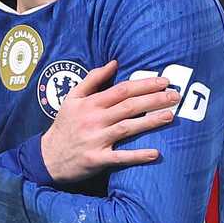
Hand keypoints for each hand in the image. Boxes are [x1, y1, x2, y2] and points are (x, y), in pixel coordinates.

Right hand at [41, 60, 177, 182]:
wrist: (47, 157)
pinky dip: (137, 155)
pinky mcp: (96, 159)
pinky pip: (120, 157)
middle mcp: (94, 119)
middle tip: (176, 96)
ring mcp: (96, 140)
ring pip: (127, 127)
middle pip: (129, 106)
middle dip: (154, 99)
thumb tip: (114, 62)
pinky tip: (155, 153)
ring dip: (150, 122)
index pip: (122, 89)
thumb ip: (92, 79)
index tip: (164, 81)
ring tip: (170, 116)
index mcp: (90, 103)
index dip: (144, 84)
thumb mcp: (72, 98)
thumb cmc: (64, 126)